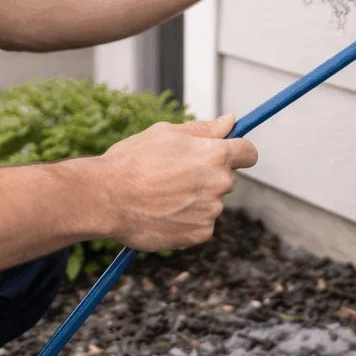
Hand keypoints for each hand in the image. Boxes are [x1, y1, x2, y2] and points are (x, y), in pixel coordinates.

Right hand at [95, 114, 258, 251]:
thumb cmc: (132, 161)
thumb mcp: (166, 133)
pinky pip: (201, 223)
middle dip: (209, 175)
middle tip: (174, 174)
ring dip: (196, 198)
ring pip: (211, 201)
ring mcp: (211, 211)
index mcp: (215, 154)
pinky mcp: (200, 234)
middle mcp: (219, 183)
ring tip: (162, 194)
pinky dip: (187, 219)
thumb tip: (231, 121)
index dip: (238, 151)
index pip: (248, 152)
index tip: (228, 153)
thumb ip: (204, 129)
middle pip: (227, 178)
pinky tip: (163, 212)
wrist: (106, 199)